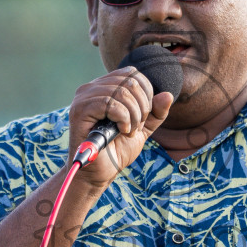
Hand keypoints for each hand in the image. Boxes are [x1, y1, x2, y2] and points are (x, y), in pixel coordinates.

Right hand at [68, 67, 173, 187]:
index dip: (146, 94)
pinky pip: (109, 103)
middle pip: (130, 81)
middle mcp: (91, 88)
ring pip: (121, 91)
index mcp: (104, 87)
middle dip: (142, 107)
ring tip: (128, 131)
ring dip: (133, 115)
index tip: (143, 117)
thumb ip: (155, 113)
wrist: (100, 173)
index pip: (132, 73)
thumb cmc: (117, 149)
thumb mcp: (142, 128)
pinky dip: (123, 118)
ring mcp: (83, 98)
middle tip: (136, 127)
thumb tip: (167, 95)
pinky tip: (122, 131)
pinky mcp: (79, 111)